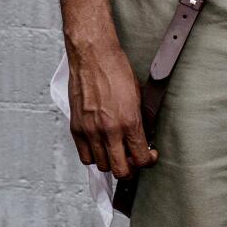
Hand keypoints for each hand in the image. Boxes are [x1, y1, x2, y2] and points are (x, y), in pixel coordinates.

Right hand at [65, 35, 156, 179]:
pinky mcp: (76, 128)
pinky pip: (85, 156)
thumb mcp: (138, 96)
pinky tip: (100, 146)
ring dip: (111, 162)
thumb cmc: (116, 70)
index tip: (150, 155)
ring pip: (102, 166)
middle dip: (130, 169)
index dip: (149, 160)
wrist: (93, 55)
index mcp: (129, 122)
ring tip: (116, 151)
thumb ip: (139, 121)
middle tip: (133, 160)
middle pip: (120, 171)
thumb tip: (142, 138)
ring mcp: (90, 131)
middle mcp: (109, 130)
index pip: (141, 158)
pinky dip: (94, 156)